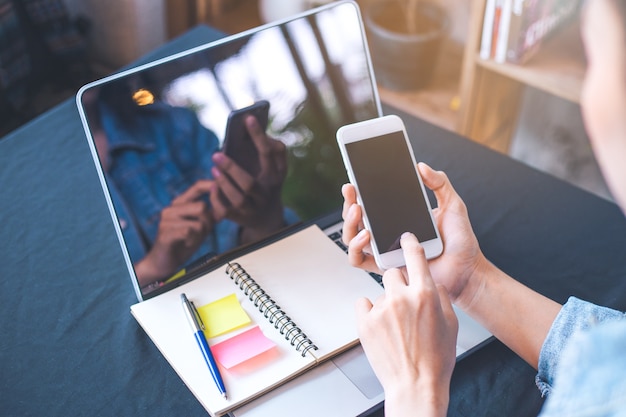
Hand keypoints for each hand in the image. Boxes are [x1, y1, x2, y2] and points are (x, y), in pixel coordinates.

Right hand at [135, 180, 214, 285]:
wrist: (163, 262)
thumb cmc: (184, 243)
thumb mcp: (201, 228)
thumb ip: (211, 216)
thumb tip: (225, 206)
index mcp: (179, 204)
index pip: (196, 187)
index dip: (210, 185)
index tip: (219, 185)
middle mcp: (171, 209)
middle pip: (202, 207)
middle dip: (208, 222)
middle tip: (200, 233)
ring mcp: (166, 221)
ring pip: (198, 222)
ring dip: (200, 234)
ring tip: (192, 240)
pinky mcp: (165, 234)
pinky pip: (190, 232)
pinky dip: (193, 240)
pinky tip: (186, 244)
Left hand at [210, 115, 286, 242]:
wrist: (267, 218)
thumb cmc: (268, 184)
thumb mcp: (276, 170)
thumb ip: (273, 151)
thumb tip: (257, 132)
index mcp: (275, 177)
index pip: (269, 154)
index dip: (259, 136)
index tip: (248, 118)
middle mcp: (265, 195)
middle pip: (248, 184)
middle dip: (231, 169)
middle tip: (216, 154)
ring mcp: (252, 209)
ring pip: (237, 199)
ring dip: (223, 183)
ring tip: (214, 168)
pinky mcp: (239, 218)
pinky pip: (225, 211)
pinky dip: (217, 199)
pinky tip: (212, 186)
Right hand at [342, 162, 485, 305]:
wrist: (467, 270)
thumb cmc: (460, 241)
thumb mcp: (452, 204)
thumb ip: (439, 183)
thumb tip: (420, 166)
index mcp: (398, 217)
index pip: (372, 202)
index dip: (358, 192)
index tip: (354, 180)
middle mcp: (387, 233)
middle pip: (356, 218)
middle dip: (349, 203)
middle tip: (352, 191)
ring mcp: (384, 250)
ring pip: (352, 237)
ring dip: (349, 223)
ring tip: (358, 211)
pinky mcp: (385, 267)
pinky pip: (359, 260)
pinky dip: (355, 248)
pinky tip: (366, 235)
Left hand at [356, 233, 457, 416]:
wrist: (415, 385)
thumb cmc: (436, 359)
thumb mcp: (451, 323)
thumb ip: (439, 295)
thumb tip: (430, 281)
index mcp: (425, 295)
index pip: (414, 255)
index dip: (409, 243)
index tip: (405, 238)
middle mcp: (401, 298)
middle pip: (392, 272)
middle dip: (398, 283)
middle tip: (403, 303)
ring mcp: (380, 310)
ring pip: (379, 290)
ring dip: (386, 301)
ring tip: (395, 325)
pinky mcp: (364, 322)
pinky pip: (363, 303)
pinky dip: (369, 311)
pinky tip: (381, 327)